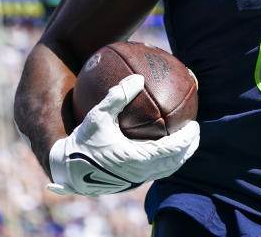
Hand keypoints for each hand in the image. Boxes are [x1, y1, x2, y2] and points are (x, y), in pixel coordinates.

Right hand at [47, 74, 199, 195]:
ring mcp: (132, 181)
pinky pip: (153, 173)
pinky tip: (163, 148)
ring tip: (185, 142)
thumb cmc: (82, 140)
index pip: (170, 151)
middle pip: (172, 164)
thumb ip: (117, 96)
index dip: (186, 140)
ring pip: (164, 171)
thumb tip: (138, 78)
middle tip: (195, 132)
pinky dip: (164, 162)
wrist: (65, 168)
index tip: (195, 126)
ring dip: (178, 158)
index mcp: (133, 160)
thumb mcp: (97, 115)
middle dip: (188, 149)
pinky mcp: (127, 182)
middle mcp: (136, 174)